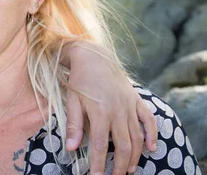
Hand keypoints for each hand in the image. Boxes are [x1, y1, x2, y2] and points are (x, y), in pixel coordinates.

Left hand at [64, 42, 156, 174]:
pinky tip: (152, 148)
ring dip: (134, 155)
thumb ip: (73, 126)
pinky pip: (149, 119)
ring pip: (137, 137)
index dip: (98, 164)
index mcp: (100, 112)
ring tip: (129, 169)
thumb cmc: (79, 80)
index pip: (99, 145)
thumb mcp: (72, 102)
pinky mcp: (137, 100)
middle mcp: (118, 111)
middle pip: (123, 145)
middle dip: (119, 165)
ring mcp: (129, 106)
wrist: (93, 57)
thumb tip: (70, 148)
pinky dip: (152, 134)